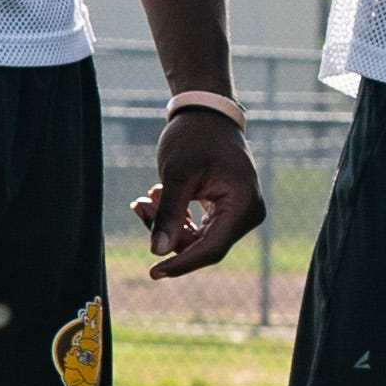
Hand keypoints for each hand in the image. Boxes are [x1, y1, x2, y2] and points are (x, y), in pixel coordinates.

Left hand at [131, 106, 265, 279]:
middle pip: (202, 245)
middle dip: (167, 232)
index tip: (152, 272)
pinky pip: (197, 228)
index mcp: (244, 207)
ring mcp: (238, 213)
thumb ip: (169, 214)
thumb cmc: (195, 138)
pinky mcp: (226, 210)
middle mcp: (247, 215)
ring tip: (146, 197)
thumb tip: (157, 253)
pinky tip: (157, 196)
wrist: (206, 114)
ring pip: (196, 238)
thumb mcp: (178, 174)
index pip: (212, 249)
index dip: (181, 263)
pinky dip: (175, 217)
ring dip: (168, 223)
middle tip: (139, 205)